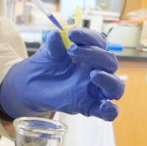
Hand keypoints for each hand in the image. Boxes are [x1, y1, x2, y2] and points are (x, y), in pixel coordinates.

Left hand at [0, 29, 125, 119]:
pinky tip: (106, 107)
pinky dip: (110, 111)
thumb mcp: (48, 53)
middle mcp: (97, 70)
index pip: (99, 42)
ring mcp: (95, 89)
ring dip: (109, 80)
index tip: (72, 34)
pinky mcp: (89, 106)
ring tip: (93, 75)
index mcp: (91, 54)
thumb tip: (57, 34)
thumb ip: (54, 45)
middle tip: (72, 51)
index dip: (89, 37)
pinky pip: (107, 112)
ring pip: (115, 86)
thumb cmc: (45, 66)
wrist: (31, 86)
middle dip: (95, 54)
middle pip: (110, 62)